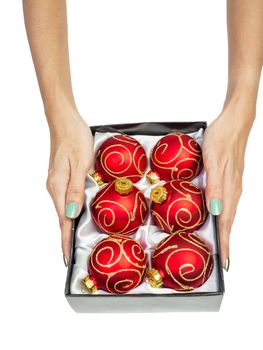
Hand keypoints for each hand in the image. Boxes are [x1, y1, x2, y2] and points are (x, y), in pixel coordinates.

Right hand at [46, 109, 92, 264]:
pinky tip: (76, 214)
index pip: (62, 219)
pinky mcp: (61, 177)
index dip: (64, 239)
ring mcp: (56, 182)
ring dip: (69, 224)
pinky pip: (66, 199)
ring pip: (64, 209)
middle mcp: (54, 187)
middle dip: (66, 236)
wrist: (65, 121)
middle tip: (72, 254)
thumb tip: (71, 214)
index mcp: (58, 186)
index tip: (66, 257)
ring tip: (74, 240)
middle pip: (61, 217)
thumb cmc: (74, 138)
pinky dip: (70, 210)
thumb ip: (75, 190)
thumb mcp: (80, 163)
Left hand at [202, 102, 253, 270]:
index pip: (226, 221)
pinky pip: (228, 201)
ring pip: (229, 212)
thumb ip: (215, 186)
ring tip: (221, 242)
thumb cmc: (222, 138)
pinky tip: (218, 214)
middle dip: (226, 240)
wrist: (234, 121)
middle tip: (224, 258)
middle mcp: (234, 189)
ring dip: (225, 228)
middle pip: (229, 220)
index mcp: (229, 188)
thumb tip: (215, 211)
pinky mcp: (231, 178)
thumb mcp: (213, 160)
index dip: (226, 242)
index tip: (226, 261)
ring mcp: (234, 184)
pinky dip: (224, 214)